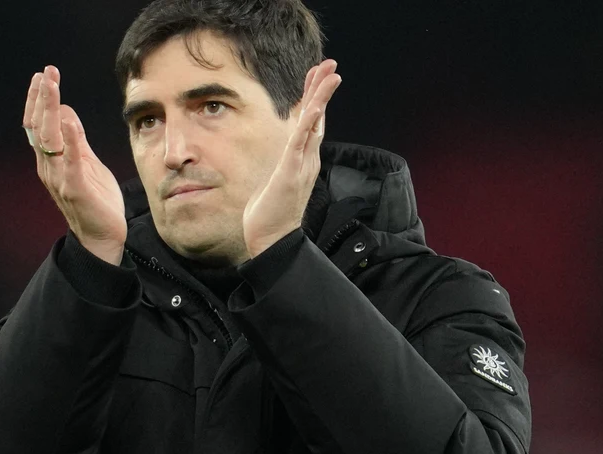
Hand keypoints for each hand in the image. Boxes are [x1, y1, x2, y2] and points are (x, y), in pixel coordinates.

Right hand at [25, 65, 126, 265]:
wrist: (103, 237)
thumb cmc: (95, 200)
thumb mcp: (86, 162)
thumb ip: (76, 139)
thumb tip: (66, 111)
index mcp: (50, 160)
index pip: (37, 124)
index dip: (38, 99)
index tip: (42, 76)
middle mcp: (49, 167)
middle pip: (38, 127)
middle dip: (42, 98)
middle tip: (46, 73)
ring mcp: (59, 178)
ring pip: (48, 140)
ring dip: (50, 111)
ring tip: (52, 87)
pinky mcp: (75, 189)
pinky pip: (70, 163)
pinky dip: (70, 141)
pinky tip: (70, 122)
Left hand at [241, 59, 340, 261]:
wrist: (272, 239)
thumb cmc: (271, 211)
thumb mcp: (278, 177)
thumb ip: (285, 161)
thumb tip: (287, 147)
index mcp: (303, 157)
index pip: (311, 121)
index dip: (314, 96)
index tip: (318, 73)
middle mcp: (307, 158)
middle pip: (318, 116)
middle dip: (323, 89)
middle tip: (331, 65)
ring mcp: (301, 164)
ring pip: (314, 124)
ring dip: (320, 98)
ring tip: (330, 76)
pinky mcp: (290, 172)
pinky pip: (299, 143)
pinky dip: (307, 123)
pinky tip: (312, 106)